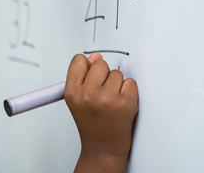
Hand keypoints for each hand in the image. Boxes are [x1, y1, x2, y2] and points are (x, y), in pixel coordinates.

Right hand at [64, 53, 137, 172]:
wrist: (103, 148)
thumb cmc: (91, 123)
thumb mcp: (77, 98)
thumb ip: (83, 75)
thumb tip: (96, 56)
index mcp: (72, 92)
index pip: (79, 60)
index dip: (86, 66)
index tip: (90, 75)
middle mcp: (88, 94)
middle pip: (100, 63)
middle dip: (103, 74)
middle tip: (102, 91)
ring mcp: (108, 99)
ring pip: (116, 73)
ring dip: (116, 84)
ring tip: (111, 100)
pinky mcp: (126, 103)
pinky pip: (130, 82)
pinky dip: (128, 90)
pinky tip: (121, 103)